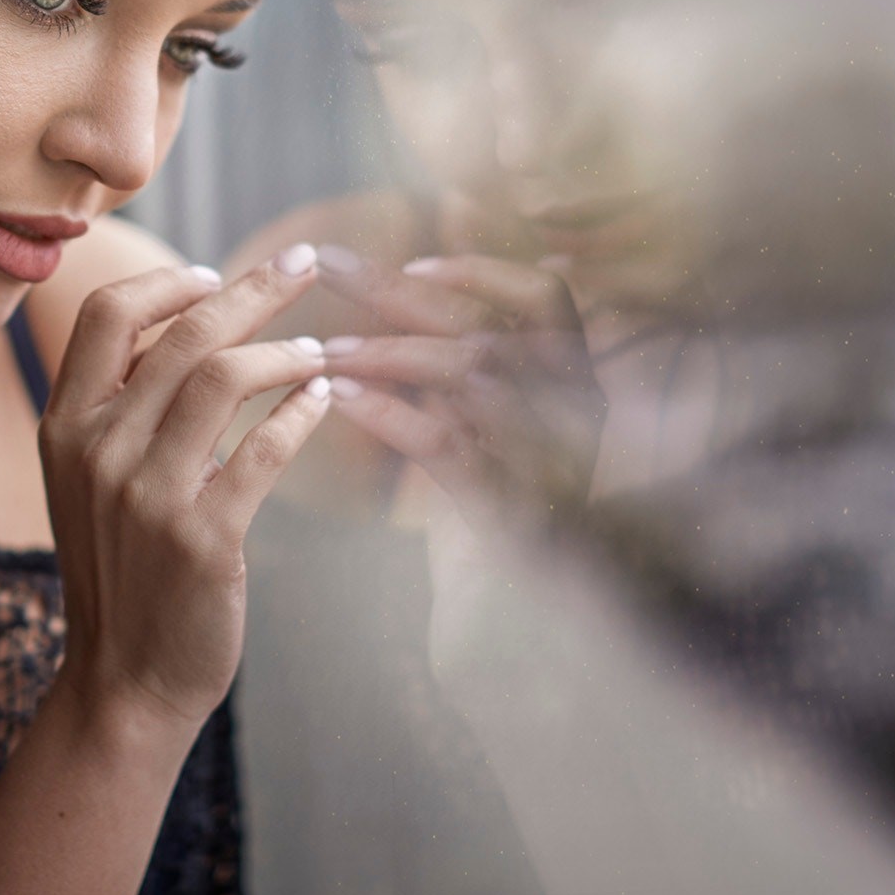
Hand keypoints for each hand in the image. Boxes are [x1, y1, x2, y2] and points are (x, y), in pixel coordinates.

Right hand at [40, 244, 334, 734]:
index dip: (167, 281)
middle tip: (301, 265)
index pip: (106, 312)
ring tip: (319, 351)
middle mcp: (98, 449)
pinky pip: (264, 449)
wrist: (123, 680)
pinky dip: (302, 412)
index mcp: (63, 425)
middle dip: (253, 290)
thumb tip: (183, 328)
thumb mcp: (89, 480)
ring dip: (284, 351)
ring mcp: (147, 493)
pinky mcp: (201, 537)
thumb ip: (119, 408)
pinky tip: (325, 400)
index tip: (217, 275)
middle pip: (183, 333)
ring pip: (225, 377)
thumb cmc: (120, 570)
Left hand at [310, 246, 606, 534]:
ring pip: (468, 377)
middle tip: (323, 263)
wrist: (505, 634)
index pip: (546, 296)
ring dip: (383, 353)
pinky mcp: (510, 513)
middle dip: (396, 291)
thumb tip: (401, 293)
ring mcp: (547, 463)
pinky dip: (390, 413)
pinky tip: (339, 399)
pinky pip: (447, 446)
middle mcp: (574, 416)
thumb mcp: (484, 430)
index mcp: (574, 386)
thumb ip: (461, 370)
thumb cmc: (486, 522)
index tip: (413, 260)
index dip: (481, 270)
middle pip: (485, 324)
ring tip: (320, 352)